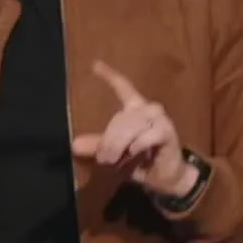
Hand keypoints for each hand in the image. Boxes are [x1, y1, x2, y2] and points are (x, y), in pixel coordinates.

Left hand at [71, 61, 198, 199]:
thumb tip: (75, 144)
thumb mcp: (115, 154)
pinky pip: (149, 134)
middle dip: (109, 139)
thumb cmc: (140, 160)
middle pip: (120, 117)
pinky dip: (138, 145)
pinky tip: (133, 152)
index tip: (95, 65)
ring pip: (132, 125)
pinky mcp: (168, 132)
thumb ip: (98, 146)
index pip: (122, 87)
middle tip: (103, 159)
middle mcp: (147, 109)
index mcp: (134, 109)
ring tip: (113, 160)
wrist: (164, 177)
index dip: (110, 76)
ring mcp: (159, 119)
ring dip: (120, 144)